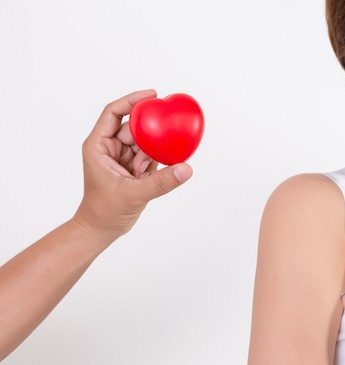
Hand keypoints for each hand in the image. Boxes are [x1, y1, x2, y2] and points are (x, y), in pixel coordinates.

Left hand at [73, 90, 192, 241]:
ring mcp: (122, 158)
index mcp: (98, 145)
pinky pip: (150, 156)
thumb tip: (186, 169)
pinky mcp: (133, 168)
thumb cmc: (105, 211)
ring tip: (144, 172)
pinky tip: (153, 172)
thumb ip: (162, 182)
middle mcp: (109, 147)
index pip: (114, 112)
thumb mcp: (134, 194)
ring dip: (151, 155)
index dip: (132, 100)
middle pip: (133, 127)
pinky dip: (156, 162)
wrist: (102, 229)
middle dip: (148, 136)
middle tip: (159, 142)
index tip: (153, 96)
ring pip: (144, 143)